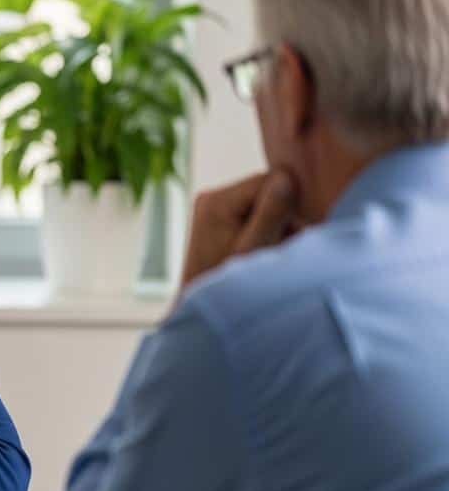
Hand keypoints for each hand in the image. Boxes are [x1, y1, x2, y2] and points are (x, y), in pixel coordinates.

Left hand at [180, 170, 297, 288]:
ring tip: (267, 254)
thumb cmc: (228, 287)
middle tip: (275, 248)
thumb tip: (286, 176)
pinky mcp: (218, 217)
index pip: (272, 179)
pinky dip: (265, 230)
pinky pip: (254, 212)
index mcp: (217, 201)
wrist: (201, 314)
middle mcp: (211, 197)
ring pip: (265, 202)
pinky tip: (261, 252)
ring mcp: (213, 206)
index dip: (289, 205)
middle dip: (282, 216)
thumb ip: (271, 214)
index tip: (286, 235)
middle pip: (268, 189)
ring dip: (276, 225)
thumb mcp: (255, 250)